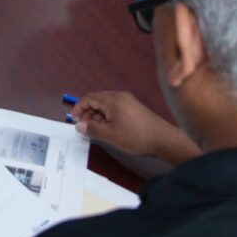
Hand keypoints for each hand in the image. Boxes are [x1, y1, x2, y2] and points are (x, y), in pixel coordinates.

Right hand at [71, 91, 198, 165]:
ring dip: (97, 116)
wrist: (163, 139)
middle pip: (97, 100)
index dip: (79, 108)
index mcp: (113, 100)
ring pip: (106, 105)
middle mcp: (120, 97)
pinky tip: (107, 128)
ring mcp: (128, 102)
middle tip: (83, 127)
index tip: (73, 119)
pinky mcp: (134, 108)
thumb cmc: (137, 136)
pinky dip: (107, 116)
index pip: (89, 98)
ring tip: (95, 130)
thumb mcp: (110, 135)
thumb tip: (79, 126)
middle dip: (87, 112)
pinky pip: (115, 108)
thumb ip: (92, 129)